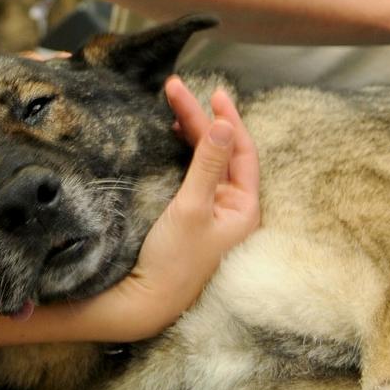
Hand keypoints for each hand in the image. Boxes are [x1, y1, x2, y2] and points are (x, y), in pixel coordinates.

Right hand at [161, 75, 259, 249]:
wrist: (145, 301)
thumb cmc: (173, 261)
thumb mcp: (191, 207)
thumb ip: (207, 165)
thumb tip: (224, 125)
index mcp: (244, 208)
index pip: (242, 151)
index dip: (228, 119)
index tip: (212, 93)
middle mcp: (232, 208)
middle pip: (221, 151)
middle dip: (200, 119)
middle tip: (175, 88)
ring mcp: (211, 212)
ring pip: (207, 160)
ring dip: (192, 132)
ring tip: (173, 105)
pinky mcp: (191, 217)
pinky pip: (194, 174)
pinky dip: (184, 152)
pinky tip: (173, 137)